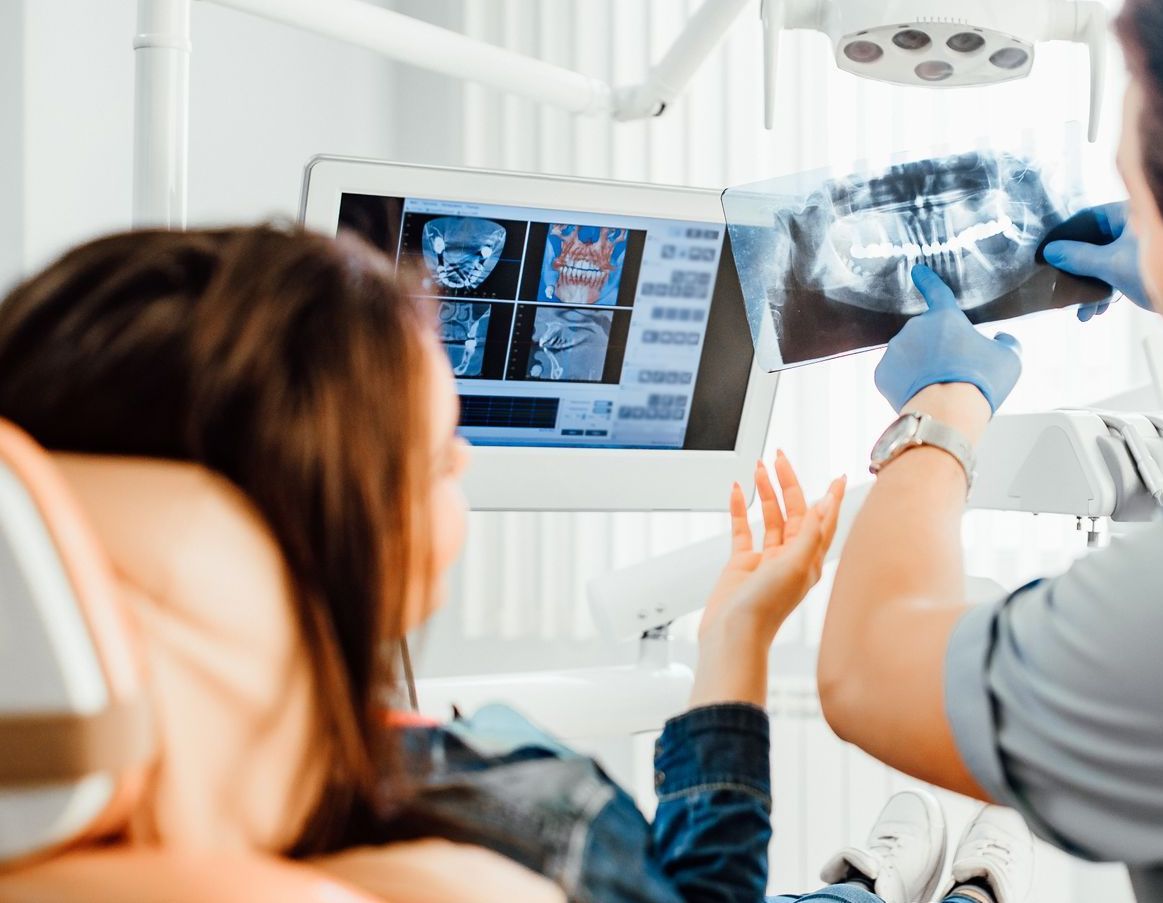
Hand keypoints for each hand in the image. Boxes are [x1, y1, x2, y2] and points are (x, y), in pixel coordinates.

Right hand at [691, 453, 844, 707]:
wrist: (733, 635)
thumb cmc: (766, 609)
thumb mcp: (795, 566)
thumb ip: (810, 534)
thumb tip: (824, 505)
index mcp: (809, 560)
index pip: (824, 520)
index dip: (831, 498)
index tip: (836, 476)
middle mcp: (790, 558)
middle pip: (794, 511)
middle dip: (788, 483)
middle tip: (780, 459)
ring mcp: (765, 560)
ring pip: (769, 517)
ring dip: (765, 492)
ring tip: (759, 469)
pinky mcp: (742, 565)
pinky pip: (743, 530)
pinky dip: (740, 510)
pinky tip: (738, 493)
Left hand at [875, 265, 1022, 414]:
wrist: (947, 412)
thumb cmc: (980, 382)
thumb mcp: (1009, 358)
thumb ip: (1007, 342)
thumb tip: (1002, 339)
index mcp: (944, 317)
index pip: (937, 291)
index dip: (928, 280)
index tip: (917, 271)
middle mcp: (914, 328)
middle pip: (927, 335)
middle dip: (938, 349)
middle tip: (954, 373)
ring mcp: (894, 350)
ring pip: (909, 355)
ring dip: (921, 366)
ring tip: (939, 388)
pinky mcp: (882, 374)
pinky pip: (895, 374)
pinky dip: (906, 383)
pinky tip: (921, 394)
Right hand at [1042, 201, 1150, 319]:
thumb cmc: (1159, 271)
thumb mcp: (1111, 266)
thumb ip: (1079, 257)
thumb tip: (1051, 252)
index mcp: (1131, 213)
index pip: (1088, 218)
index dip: (1065, 236)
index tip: (1047, 253)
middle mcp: (1138, 226)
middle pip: (1095, 242)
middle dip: (1077, 270)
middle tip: (1061, 286)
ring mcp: (1143, 246)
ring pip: (1106, 261)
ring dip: (1091, 287)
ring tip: (1083, 311)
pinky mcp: (1148, 265)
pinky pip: (1119, 272)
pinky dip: (1107, 290)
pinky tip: (1099, 310)